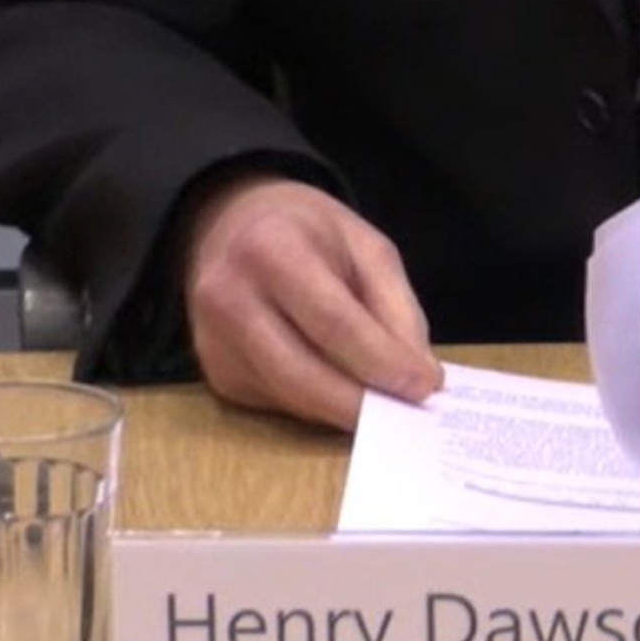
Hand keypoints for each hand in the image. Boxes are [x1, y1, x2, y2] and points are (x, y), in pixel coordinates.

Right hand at [180, 175, 443, 428]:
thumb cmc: (308, 233)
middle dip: (362, 404)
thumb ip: (397, 308)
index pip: (333, 322)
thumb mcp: (366, 246)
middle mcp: (229, 298)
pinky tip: (342, 391)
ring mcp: (214, 342)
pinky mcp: (217, 373)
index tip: (425, 387)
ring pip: (290, 399)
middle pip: (303, 375)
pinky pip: (277, 402)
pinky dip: (318, 405)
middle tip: (408, 414)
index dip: (381, 362)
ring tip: (386, 407)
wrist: (233, 226)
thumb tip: (420, 377)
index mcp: (271, 249)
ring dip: (343, 412)